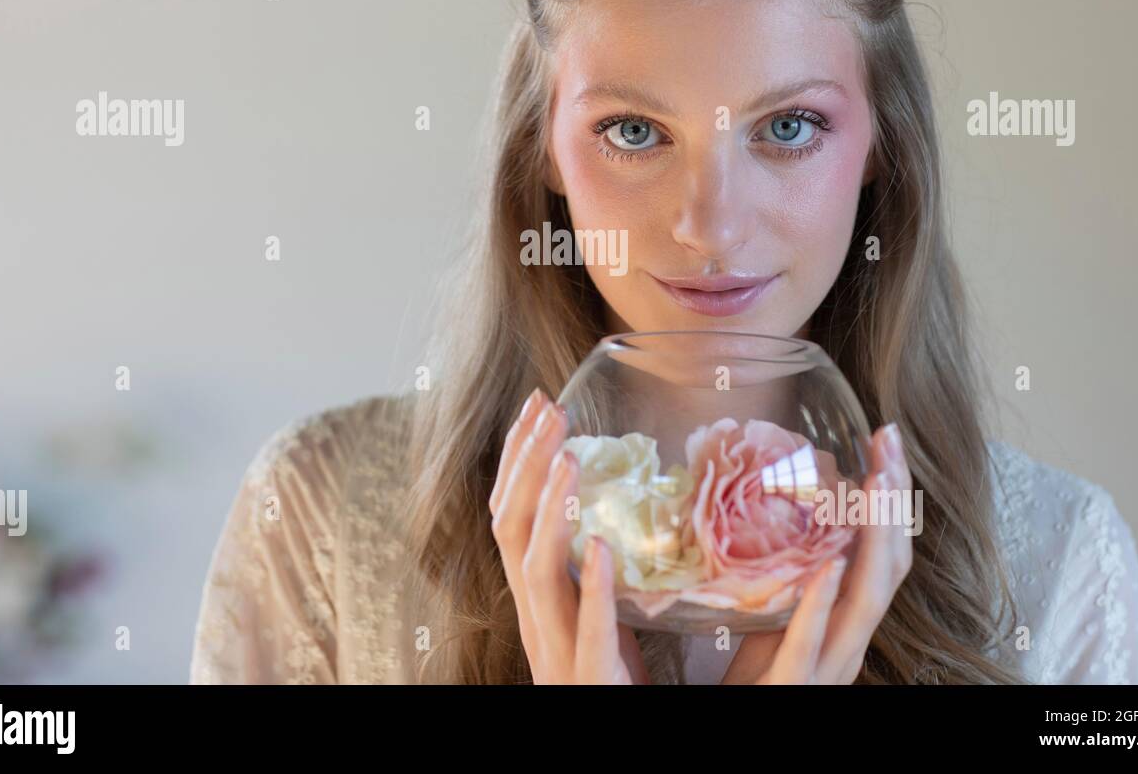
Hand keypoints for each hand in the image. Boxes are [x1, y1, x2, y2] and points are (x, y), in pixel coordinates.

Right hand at [488, 388, 649, 683]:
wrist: (613, 732)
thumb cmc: (615, 675)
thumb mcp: (601, 606)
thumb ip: (602, 559)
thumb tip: (627, 496)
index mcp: (538, 593)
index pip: (511, 513)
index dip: (518, 458)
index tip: (538, 405)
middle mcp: (534, 615)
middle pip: (510, 526)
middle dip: (525, 462)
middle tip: (550, 407)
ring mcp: (555, 647)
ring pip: (533, 569)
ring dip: (549, 508)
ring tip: (568, 459)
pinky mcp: (589, 677)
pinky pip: (585, 629)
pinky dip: (590, 585)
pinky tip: (599, 544)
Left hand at [720, 423, 912, 683]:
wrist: (736, 724)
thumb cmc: (757, 674)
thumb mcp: (778, 609)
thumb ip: (790, 566)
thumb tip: (780, 501)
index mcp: (848, 616)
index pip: (883, 551)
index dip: (891, 498)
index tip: (885, 441)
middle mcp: (851, 638)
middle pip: (890, 565)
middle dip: (894, 501)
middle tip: (889, 441)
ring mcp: (830, 663)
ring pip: (868, 599)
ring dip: (876, 537)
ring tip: (876, 482)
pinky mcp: (795, 684)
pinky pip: (813, 641)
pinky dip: (825, 601)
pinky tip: (832, 565)